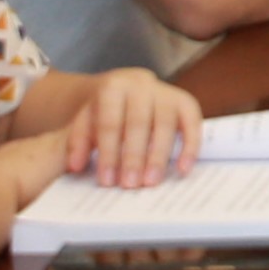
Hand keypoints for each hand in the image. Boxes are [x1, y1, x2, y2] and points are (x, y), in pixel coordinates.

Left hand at [57, 68, 201, 188]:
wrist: (125, 88)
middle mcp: (141, 85)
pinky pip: (192, 122)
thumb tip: (75, 166)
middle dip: (133, 156)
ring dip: (158, 156)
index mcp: (113, 87)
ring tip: (150, 182)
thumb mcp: (84, 121)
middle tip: (129, 184)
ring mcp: (165, 92)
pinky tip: (182, 169)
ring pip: (165, 123)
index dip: (108, 152)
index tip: (107, 180)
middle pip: (138, 123)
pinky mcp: (184, 101)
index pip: (110, 122)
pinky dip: (190, 146)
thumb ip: (77, 142)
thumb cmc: (103, 112)